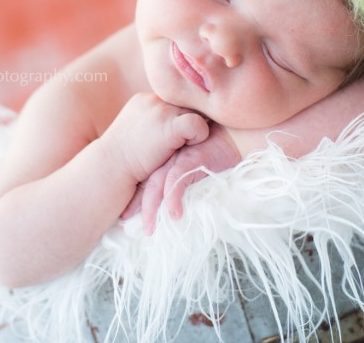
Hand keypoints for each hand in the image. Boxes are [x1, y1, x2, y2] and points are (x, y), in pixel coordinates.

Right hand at [102, 93, 209, 184]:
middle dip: (187, 122)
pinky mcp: (171, 125)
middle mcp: (154, 99)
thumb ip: (153, 123)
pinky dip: (198, 137)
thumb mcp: (135, 132)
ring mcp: (162, 111)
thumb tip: (173, 125)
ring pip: (196, 113)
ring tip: (178, 147)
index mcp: (145, 100)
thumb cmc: (122, 160)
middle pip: (187, 105)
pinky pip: (199, 124)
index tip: (171, 137)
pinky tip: (183, 148)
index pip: (175, 101)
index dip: (179, 118)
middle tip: (179, 143)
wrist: (110, 169)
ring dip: (192, 131)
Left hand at [122, 121, 240, 233]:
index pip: (146, 176)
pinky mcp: (194, 158)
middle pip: (146, 181)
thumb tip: (173, 202)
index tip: (124, 213)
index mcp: (168, 155)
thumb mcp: (197, 164)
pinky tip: (174, 214)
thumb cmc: (220, 148)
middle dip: (136, 203)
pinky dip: (174, 199)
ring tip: (149, 228)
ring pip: (158, 184)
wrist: (239, 133)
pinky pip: (178, 180)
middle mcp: (170, 155)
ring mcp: (180, 155)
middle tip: (125, 220)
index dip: (135, 194)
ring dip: (152, 208)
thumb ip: (183, 176)